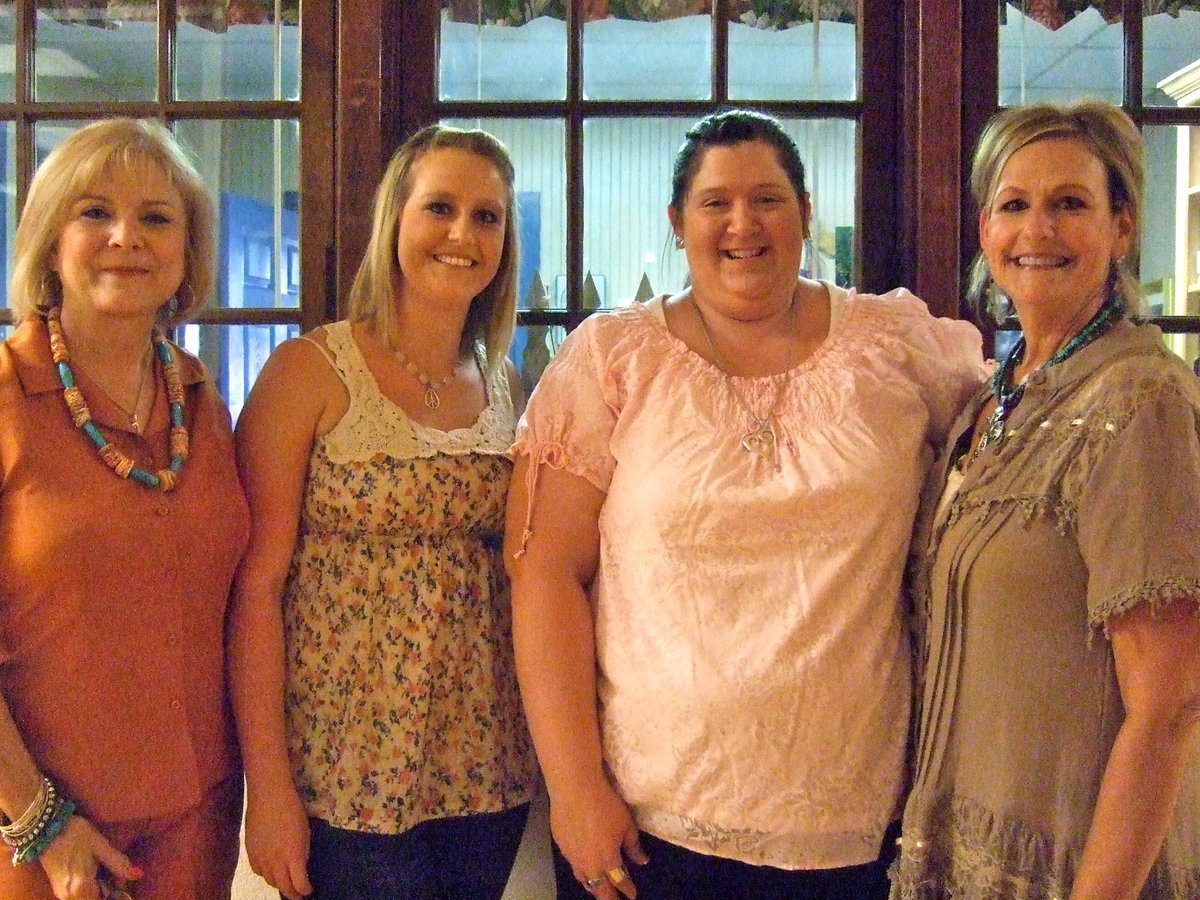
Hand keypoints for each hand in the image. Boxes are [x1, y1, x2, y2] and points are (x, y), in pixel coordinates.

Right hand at [37, 815, 141, 899]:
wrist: (45, 828)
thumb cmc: (75, 834)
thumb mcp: (100, 845)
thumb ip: (118, 863)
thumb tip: (139, 875)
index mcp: (82, 887)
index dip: (117, 892)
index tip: (120, 878)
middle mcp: (69, 895)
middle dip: (108, 891)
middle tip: (113, 872)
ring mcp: (61, 893)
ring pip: (86, 899)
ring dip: (98, 890)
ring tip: (102, 869)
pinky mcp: (57, 887)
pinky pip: (78, 895)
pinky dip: (89, 888)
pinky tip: (92, 870)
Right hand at [244, 781, 312, 899]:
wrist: (268, 795)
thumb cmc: (292, 809)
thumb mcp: (305, 832)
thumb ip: (302, 852)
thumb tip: (300, 866)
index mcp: (292, 855)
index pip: (298, 884)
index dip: (304, 890)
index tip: (309, 890)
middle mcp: (275, 861)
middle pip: (283, 887)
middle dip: (293, 893)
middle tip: (299, 894)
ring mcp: (260, 857)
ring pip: (269, 880)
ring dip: (279, 884)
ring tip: (286, 882)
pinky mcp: (250, 852)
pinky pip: (258, 871)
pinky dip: (266, 874)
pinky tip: (271, 870)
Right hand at [551, 779, 648, 899]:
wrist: (574, 789)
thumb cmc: (605, 805)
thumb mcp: (626, 824)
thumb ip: (633, 846)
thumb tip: (642, 861)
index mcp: (607, 860)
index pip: (619, 882)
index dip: (627, 890)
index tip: (632, 895)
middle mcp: (588, 864)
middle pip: (599, 889)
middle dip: (609, 897)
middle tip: (615, 899)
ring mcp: (572, 856)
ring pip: (583, 879)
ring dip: (593, 886)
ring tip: (599, 888)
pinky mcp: (561, 846)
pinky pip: (573, 864)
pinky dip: (581, 868)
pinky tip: (584, 863)